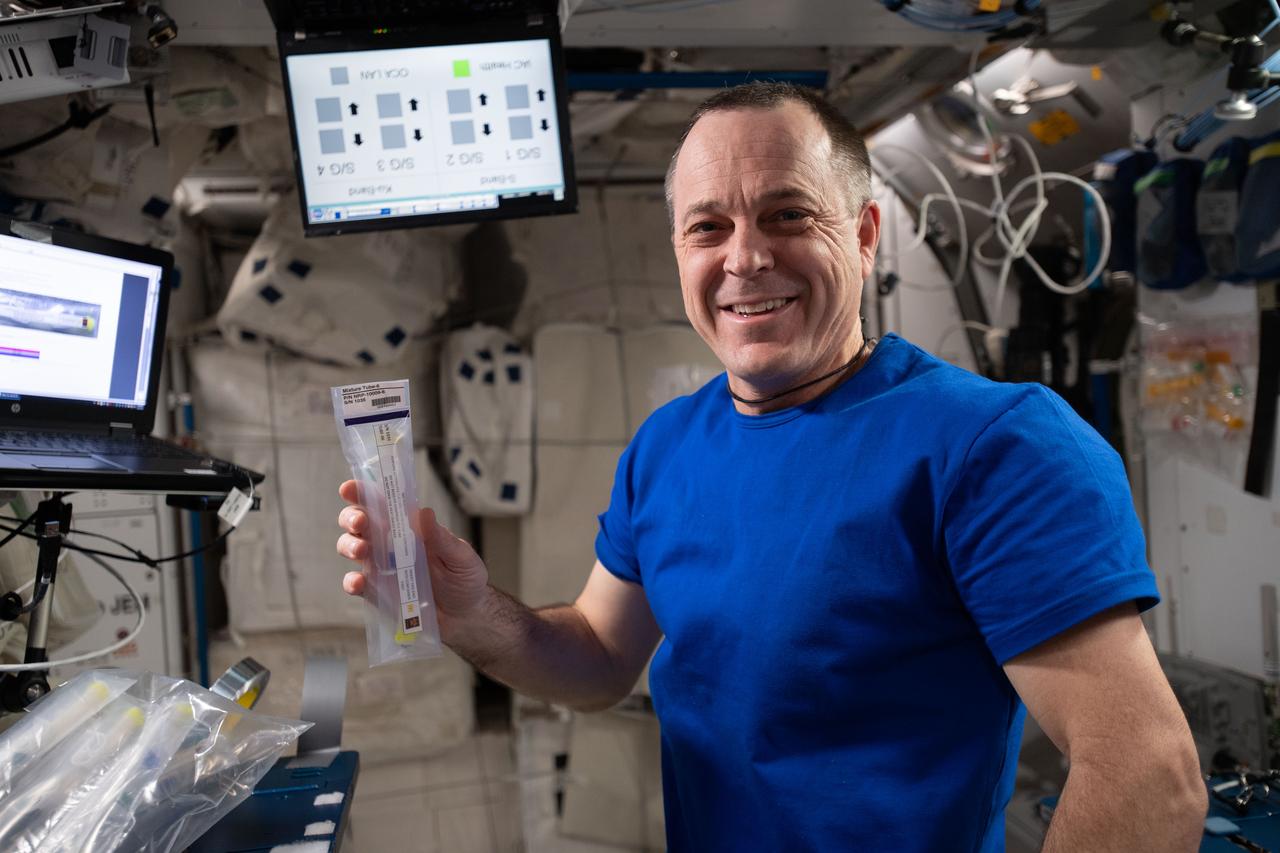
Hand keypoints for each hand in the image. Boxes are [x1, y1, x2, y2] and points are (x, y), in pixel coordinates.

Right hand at [335, 480, 489, 625]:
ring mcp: (380, 567)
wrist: (465, 616)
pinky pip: (356, 584)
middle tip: (360, 522)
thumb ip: (443, 539)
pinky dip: (352, 581)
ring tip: (361, 551)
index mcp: (408, 527)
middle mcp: (389, 543)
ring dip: (349, 545)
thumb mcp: (461, 557)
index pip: (382, 503)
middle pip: (358, 522)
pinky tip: (359, 582)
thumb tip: (424, 513)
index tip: (349, 489)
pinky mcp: (377, 592)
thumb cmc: (464, 579)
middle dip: (352, 517)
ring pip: (350, 547)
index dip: (362, 493)